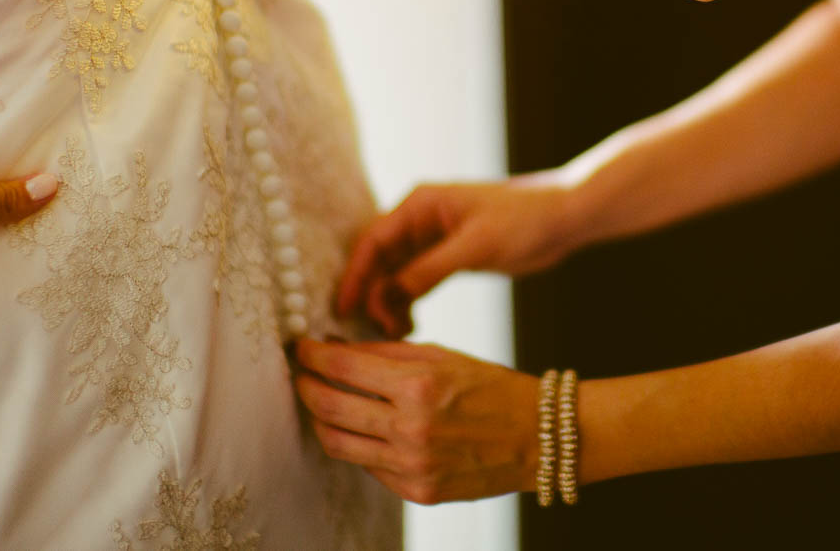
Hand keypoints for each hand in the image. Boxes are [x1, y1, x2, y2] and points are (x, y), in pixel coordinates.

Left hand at [293, 338, 539, 504]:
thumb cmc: (493, 388)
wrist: (538, 438)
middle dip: (306, 386)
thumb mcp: (443, 356)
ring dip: (321, 420)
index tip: (302, 347)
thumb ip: (387, 353)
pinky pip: (369, 467)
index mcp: (419, 386)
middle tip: (300, 374)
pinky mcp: (417, 492)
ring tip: (320, 403)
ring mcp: (412, 466)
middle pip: (329, 407)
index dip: (313, 355)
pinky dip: (358, 444)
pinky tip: (362, 428)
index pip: (343, 368)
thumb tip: (338, 348)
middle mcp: (411, 429)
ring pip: (339, 444)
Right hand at [336, 174, 583, 337]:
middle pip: (379, 259)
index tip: (343, 309)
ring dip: (390, 302)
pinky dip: (408, 302)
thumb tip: (385, 296)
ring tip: (396, 334)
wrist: (565, 217)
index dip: (354, 276)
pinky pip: (415, 280)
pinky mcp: (449, 255)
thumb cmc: (523, 220)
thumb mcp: (474, 247)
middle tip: (374, 331)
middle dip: (372, 294)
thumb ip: (428, 269)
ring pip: (395, 274)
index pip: (373, 241)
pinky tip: (409, 326)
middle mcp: (421, 219)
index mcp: (421, 204)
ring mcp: (434, 238)